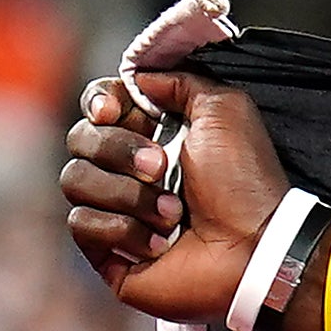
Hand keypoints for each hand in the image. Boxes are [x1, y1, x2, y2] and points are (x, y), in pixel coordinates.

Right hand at [58, 70, 291, 327]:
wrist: (255, 247)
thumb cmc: (244, 182)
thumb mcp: (223, 109)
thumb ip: (180, 81)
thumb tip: (136, 77)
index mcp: (152, 136)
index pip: (97, 106)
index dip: (97, 103)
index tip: (111, 111)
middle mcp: (128, 172)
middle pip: (80, 139)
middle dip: (118, 150)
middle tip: (162, 167)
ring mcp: (115, 212)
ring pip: (75, 180)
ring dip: (129, 195)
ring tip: (174, 214)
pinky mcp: (109, 252)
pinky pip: (81, 223)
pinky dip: (123, 230)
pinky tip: (161, 244)